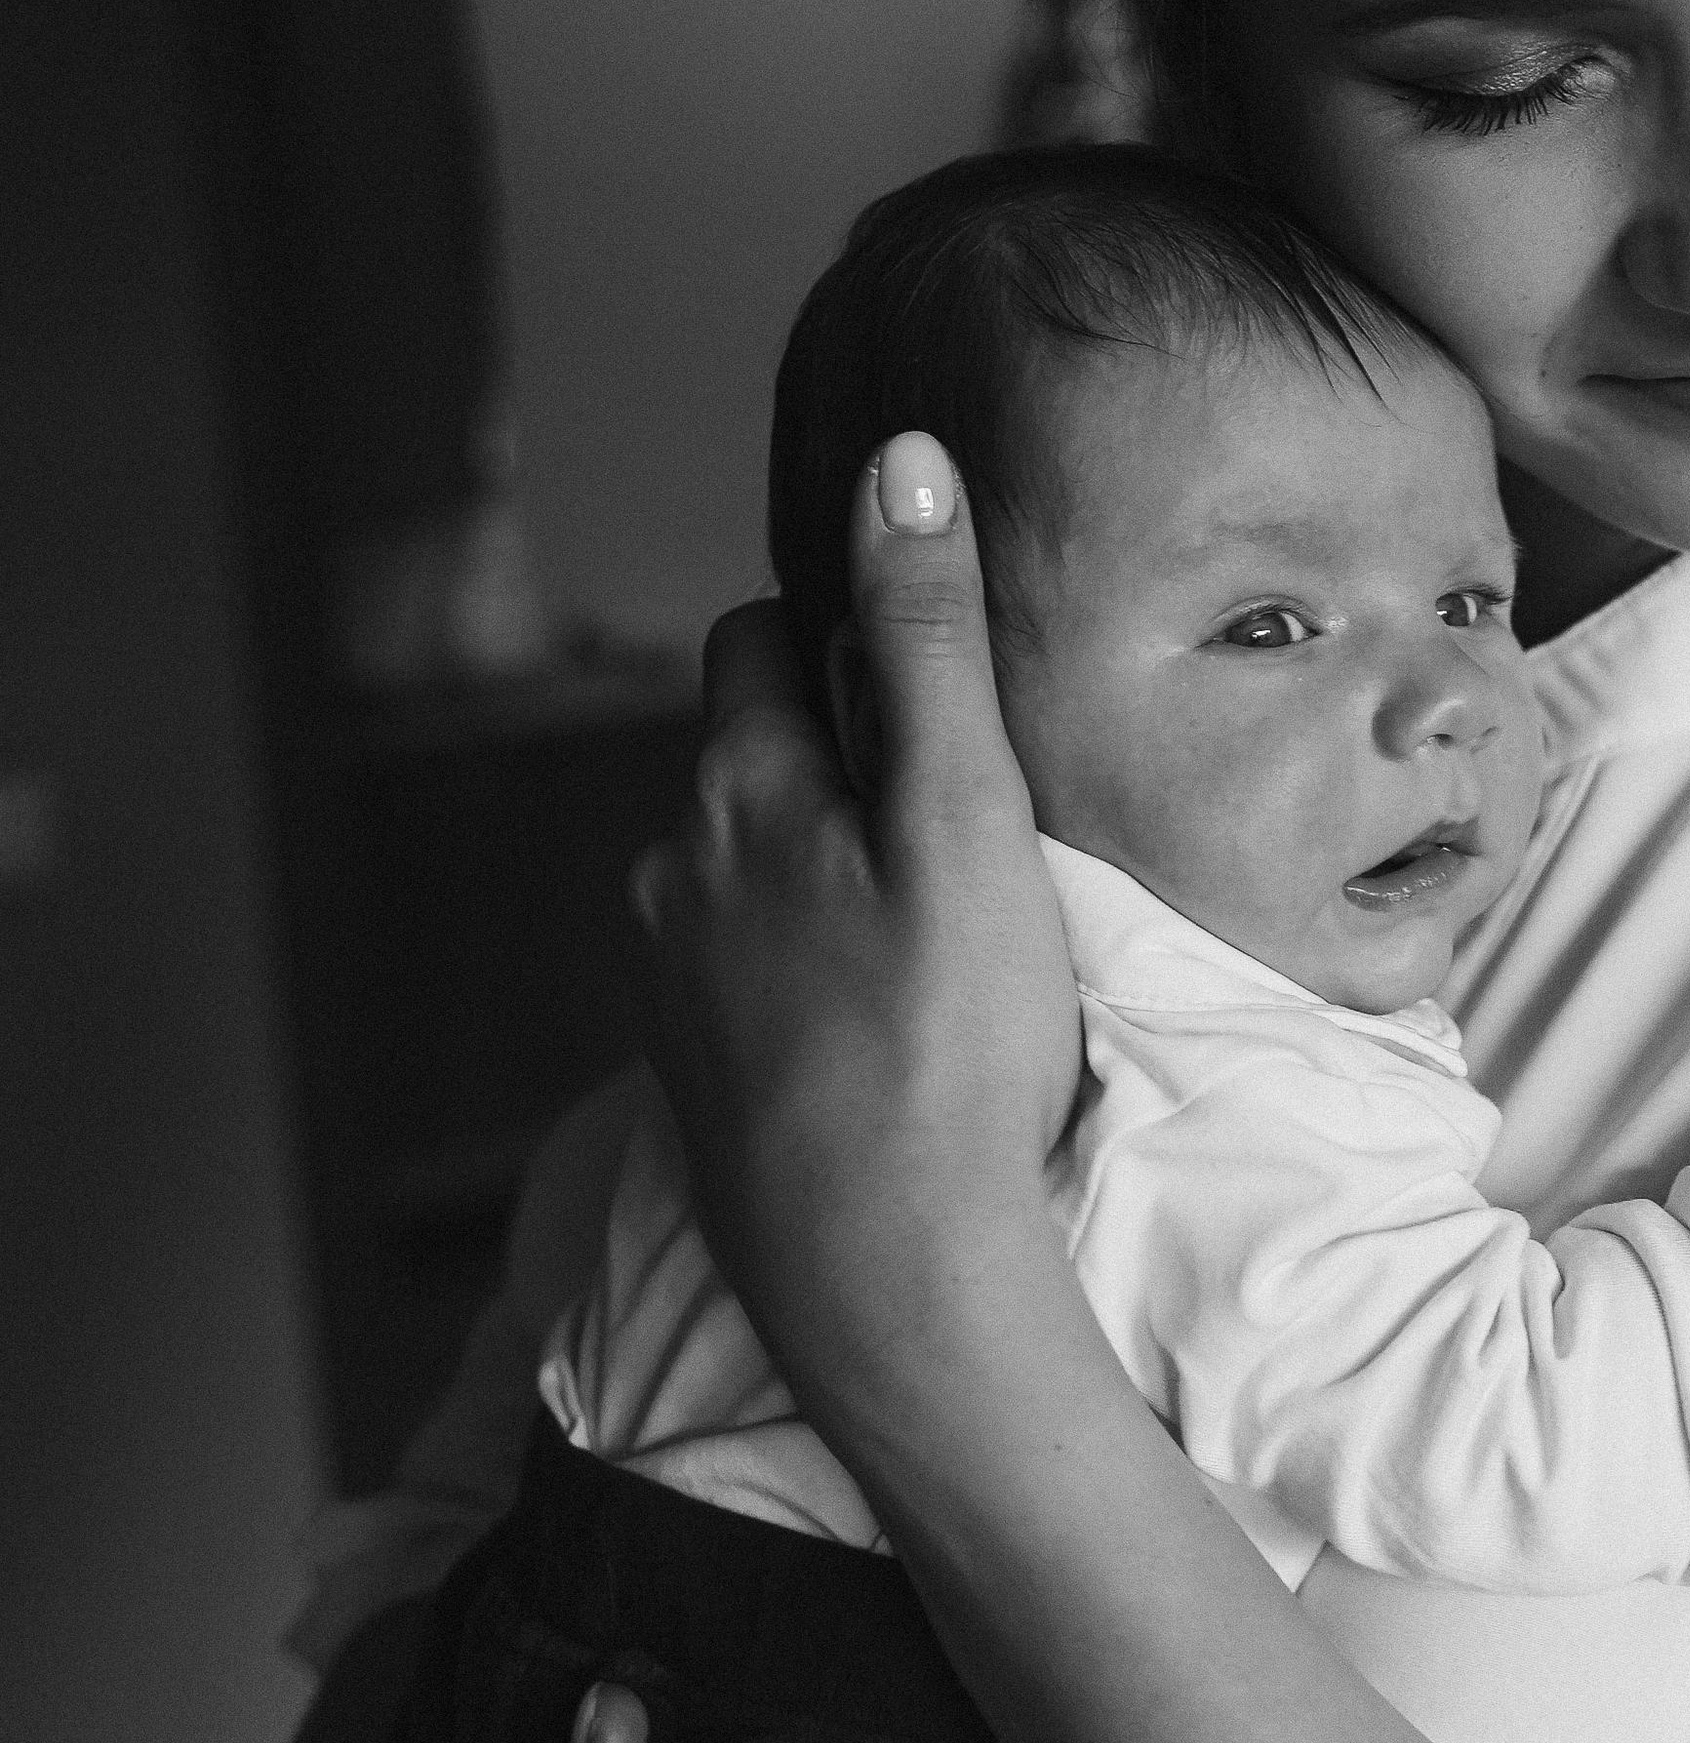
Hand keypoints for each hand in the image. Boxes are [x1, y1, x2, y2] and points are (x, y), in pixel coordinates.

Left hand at [632, 437, 1082, 1448]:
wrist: (885, 1281)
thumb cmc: (948, 1046)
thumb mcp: (965, 818)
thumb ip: (929, 639)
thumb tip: (900, 462)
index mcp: (737, 790)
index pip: (767, 635)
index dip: (853, 638)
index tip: (938, 683)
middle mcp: (674, 870)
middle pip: (748, 751)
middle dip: (832, 749)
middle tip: (953, 808)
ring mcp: (671, 980)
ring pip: (744, 864)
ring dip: (816, 864)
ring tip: (930, 925)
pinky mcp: (695, 1072)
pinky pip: (743, 967)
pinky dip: (801, 964)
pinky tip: (880, 1016)